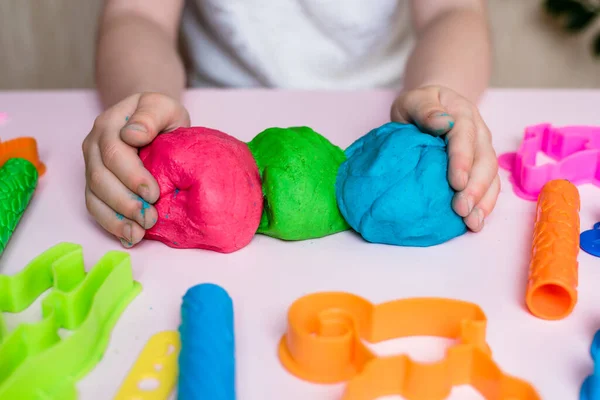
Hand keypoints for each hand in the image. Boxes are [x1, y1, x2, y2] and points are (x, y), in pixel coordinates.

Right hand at [82, 92, 189, 246]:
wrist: (150, 121)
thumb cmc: (160, 116)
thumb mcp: (163, 106)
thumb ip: (150, 116)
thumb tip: (133, 135)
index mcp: (109, 125)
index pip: (114, 152)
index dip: (132, 175)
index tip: (154, 193)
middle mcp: (94, 146)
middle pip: (101, 179)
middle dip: (125, 202)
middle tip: (150, 218)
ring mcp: (92, 167)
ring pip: (95, 196)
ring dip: (117, 218)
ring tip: (139, 233)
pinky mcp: (95, 185)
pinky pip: (96, 208)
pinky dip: (111, 225)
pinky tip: (129, 236)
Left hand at [390, 85, 499, 231]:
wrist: (433, 106)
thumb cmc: (420, 106)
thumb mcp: (414, 101)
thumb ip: (425, 109)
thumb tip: (441, 123)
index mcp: (462, 114)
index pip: (464, 137)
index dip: (462, 160)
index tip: (456, 182)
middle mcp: (478, 133)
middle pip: (484, 160)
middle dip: (475, 188)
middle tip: (462, 210)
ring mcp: (483, 151)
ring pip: (491, 176)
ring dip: (484, 201)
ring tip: (473, 223)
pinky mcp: (481, 167)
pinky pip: (489, 186)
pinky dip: (484, 205)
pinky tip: (475, 222)